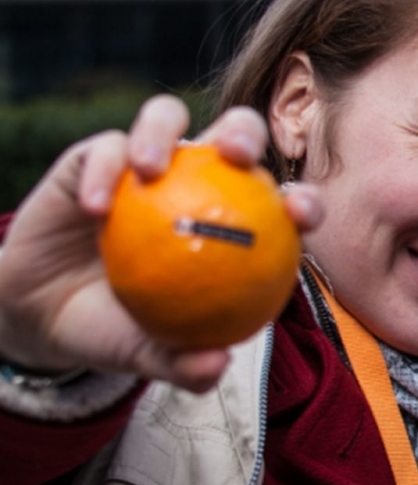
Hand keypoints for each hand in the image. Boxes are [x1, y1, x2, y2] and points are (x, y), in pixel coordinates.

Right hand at [0, 96, 322, 393]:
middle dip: (245, 132)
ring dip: (163, 132)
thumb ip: (185, 364)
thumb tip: (215, 366)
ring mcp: (146, 164)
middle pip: (234, 135)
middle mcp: (197, 181)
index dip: (304, 201)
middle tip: (238, 156)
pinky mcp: (94, 159)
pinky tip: (94, 205)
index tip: (302, 215)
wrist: (46, 316)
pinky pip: (102, 150)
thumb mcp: (151, 354)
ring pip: (165, 119)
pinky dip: (101, 170)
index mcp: (236, 224)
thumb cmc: (118, 329)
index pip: (282, 204)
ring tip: (150, 168)